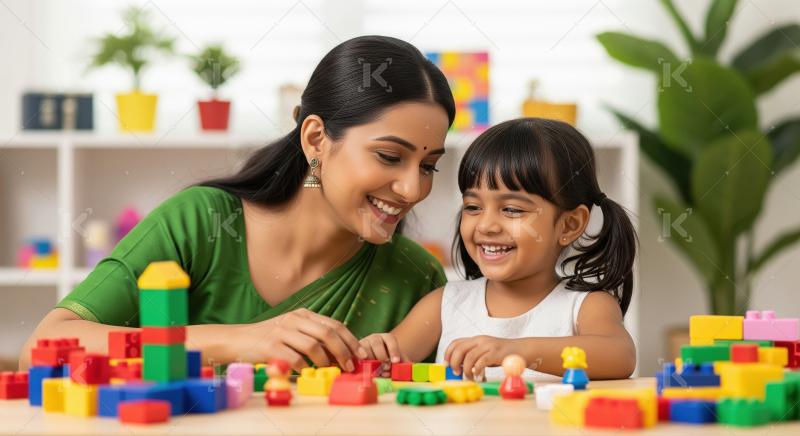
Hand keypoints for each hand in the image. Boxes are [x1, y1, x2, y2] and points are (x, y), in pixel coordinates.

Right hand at [234, 308, 367, 371]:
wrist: (237, 340)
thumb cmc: (268, 338)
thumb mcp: (293, 330)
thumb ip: (314, 335)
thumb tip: (341, 352)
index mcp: (303, 314)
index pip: (334, 325)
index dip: (350, 340)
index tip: (360, 354)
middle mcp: (294, 319)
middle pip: (328, 334)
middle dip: (344, 352)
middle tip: (350, 366)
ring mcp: (282, 332)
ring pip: (314, 346)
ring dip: (326, 362)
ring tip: (330, 370)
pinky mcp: (271, 346)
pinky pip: (296, 359)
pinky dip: (306, 368)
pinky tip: (308, 372)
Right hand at [359, 332, 409, 376]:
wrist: (374, 366)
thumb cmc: (389, 363)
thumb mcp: (398, 362)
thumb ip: (405, 364)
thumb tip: (412, 368)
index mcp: (386, 338)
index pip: (390, 339)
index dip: (393, 350)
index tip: (396, 361)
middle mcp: (373, 339)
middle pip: (376, 343)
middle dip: (381, 357)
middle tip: (385, 368)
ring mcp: (362, 345)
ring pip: (365, 350)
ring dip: (370, 362)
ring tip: (376, 372)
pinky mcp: (353, 354)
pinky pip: (355, 358)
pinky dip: (360, 366)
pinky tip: (364, 373)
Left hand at [443, 335, 514, 379]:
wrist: (522, 349)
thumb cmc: (502, 354)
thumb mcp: (485, 352)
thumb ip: (473, 357)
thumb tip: (458, 368)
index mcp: (476, 339)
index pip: (456, 343)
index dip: (448, 353)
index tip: (446, 365)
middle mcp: (480, 340)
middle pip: (459, 348)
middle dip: (453, 362)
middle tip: (456, 373)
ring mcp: (488, 345)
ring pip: (469, 357)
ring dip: (466, 369)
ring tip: (470, 377)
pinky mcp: (496, 353)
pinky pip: (481, 362)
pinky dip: (477, 371)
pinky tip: (479, 376)